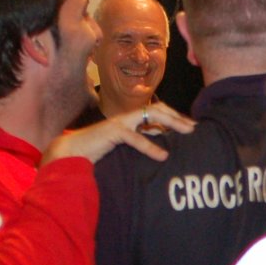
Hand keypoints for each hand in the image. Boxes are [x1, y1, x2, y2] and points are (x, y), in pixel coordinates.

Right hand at [43, 103, 193, 164]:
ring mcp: (120, 122)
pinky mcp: (112, 132)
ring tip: (186, 132)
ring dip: (171, 122)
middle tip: (194, 128)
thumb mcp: (123, 150)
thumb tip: (162, 149)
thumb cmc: (96, 153)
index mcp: (130, 121)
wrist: (71, 154)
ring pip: (150, 115)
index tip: (191, 127)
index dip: (175, 118)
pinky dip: (150, 146)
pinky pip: (135, 137)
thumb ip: (139, 145)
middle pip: (158, 109)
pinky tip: (163, 156)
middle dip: (177, 116)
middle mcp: (127, 118)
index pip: (157, 113)